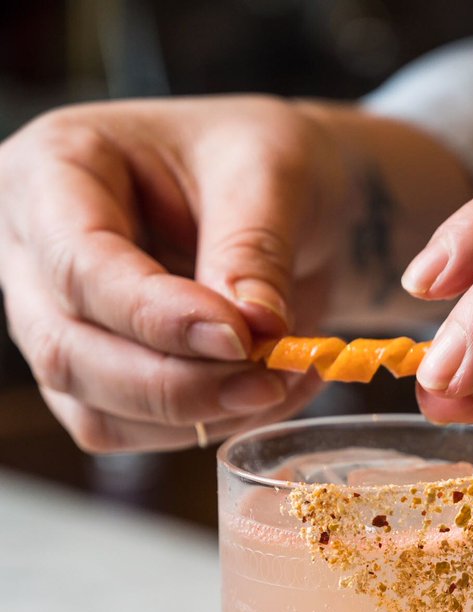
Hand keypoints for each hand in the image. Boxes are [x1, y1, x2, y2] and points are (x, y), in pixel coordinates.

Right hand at [0, 96, 356, 450]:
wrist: (284, 201)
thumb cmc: (258, 160)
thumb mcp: (270, 171)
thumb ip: (253, 250)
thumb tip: (251, 331)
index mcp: (55, 167)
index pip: (80, 264)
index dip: (157, 316)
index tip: (241, 338)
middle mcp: (33, 250)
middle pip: (69, 351)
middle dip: (176, 385)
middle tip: (267, 380)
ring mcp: (55, 322)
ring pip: (96, 410)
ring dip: (196, 417)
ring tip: (282, 381)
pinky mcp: (93, 378)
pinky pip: (131, 433)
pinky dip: (203, 427)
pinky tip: (266, 394)